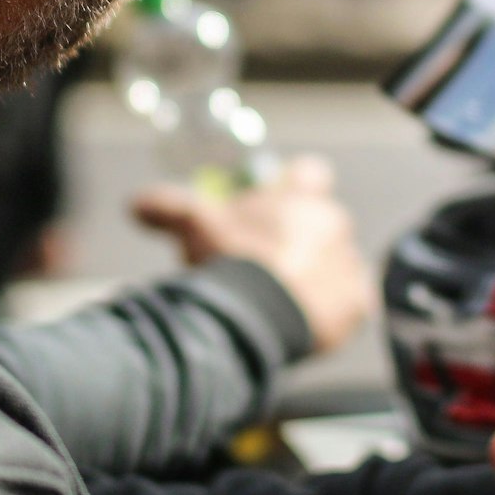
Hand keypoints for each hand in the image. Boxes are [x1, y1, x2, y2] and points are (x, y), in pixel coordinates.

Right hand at [131, 156, 372, 353]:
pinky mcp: (359, 301)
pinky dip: (334, 309)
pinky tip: (307, 320)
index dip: (295, 185)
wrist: (256, 313)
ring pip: (337, 264)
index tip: (279, 201)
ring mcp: (349, 261)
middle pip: (323, 223)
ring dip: (317, 276)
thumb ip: (166, 208)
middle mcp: (333, 221)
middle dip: (301, 239)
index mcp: (302, 195)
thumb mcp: (192, 225)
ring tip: (283, 298)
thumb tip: (135, 204)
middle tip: (269, 263)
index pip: (310, 174)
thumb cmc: (228, 259)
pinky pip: (353, 302)